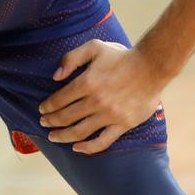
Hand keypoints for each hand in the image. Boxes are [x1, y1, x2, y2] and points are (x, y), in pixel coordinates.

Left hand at [37, 40, 167, 153]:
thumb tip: (55, 76)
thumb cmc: (122, 56)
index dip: (48, 106)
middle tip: (44, 123)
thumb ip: (71, 58)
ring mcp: (110, 115)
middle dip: (51, 121)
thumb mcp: (94, 47)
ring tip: (53, 136)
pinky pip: (102, 141)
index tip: (42, 109)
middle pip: (66, 117)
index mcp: (87, 82)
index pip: (60, 99)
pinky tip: (77, 148)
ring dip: (63, 136)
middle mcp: (96, 101)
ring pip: (80, 132)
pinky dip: (87, 148)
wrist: (152, 67)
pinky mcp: (123, 125)